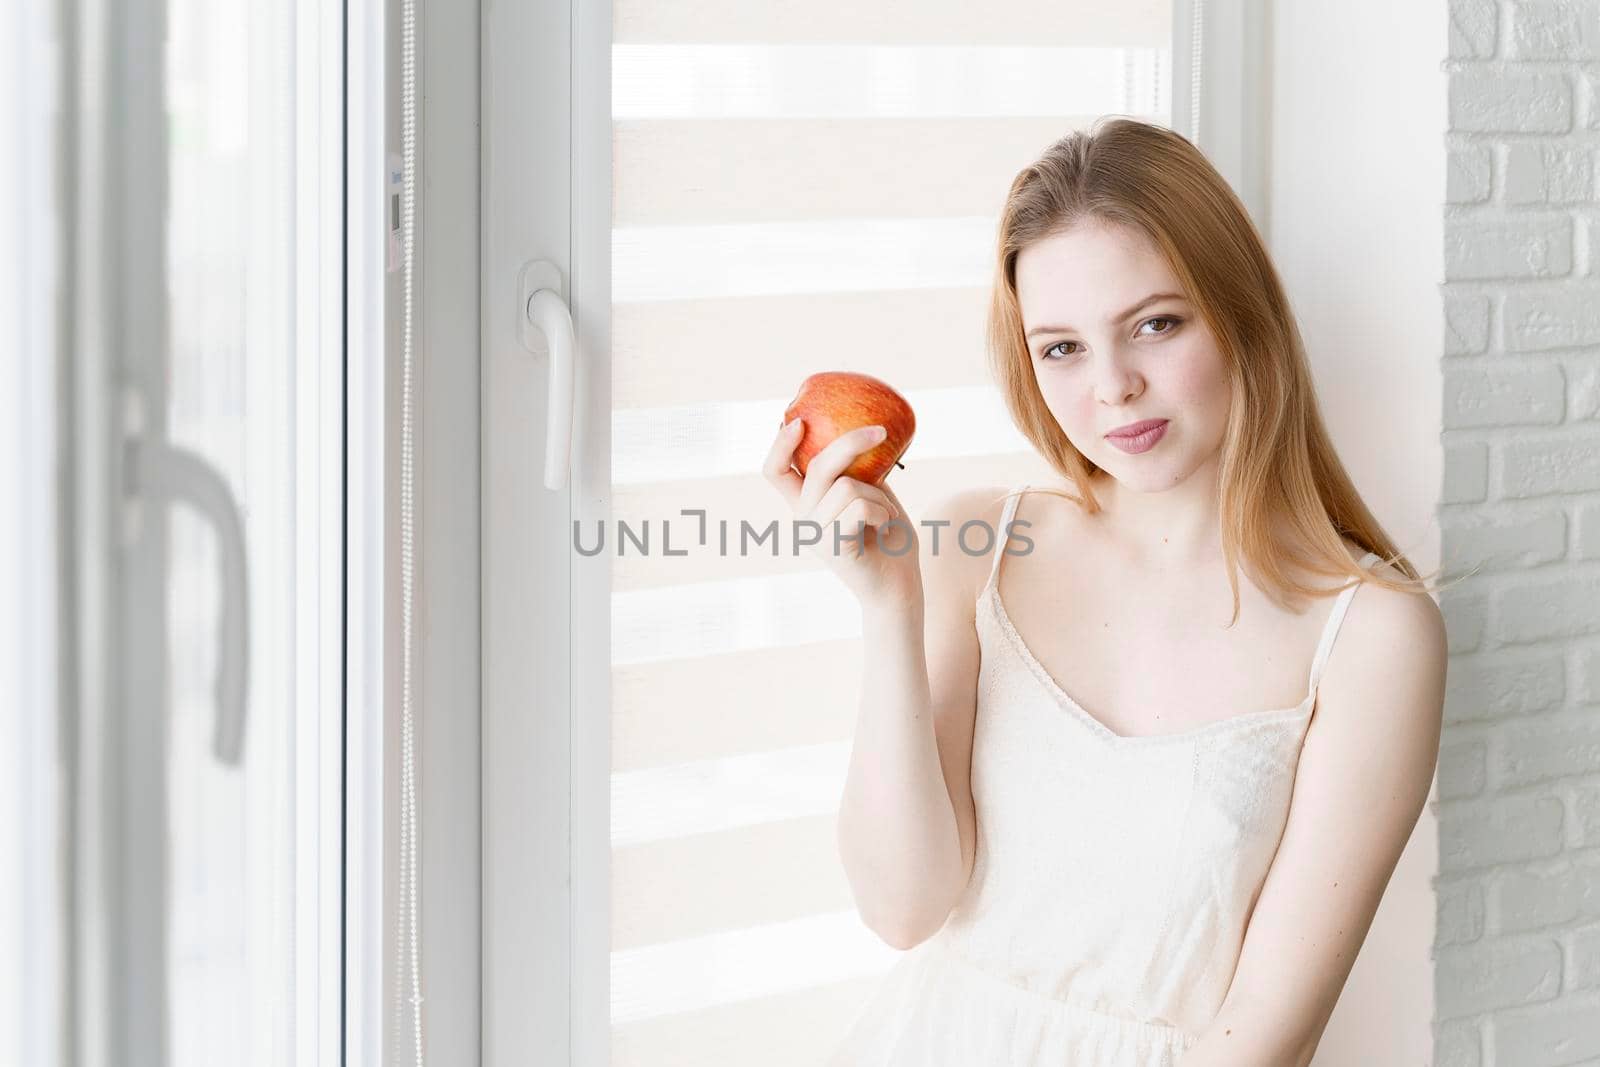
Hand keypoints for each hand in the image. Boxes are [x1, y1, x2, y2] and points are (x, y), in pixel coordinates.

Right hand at [763, 417, 921, 607]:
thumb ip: (858, 472)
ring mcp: (814, 534)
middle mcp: (803, 518)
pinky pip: (860, 507)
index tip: (799, 421)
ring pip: (847, 486)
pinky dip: (882, 511)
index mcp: (806, 504)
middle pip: (817, 465)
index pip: (775, 471)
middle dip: (851, 442)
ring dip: (879, 496)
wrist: (898, 587)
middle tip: (881, 432)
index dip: (780, 444)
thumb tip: (861, 432)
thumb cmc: (889, 541)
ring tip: (886, 515)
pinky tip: (886, 526)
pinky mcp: (832, 546)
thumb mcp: (872, 495)